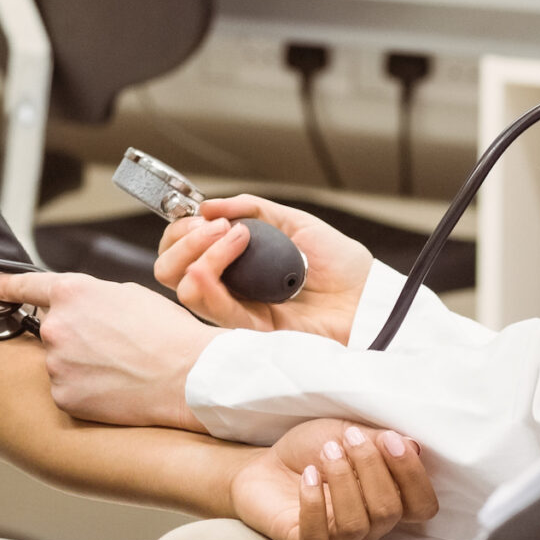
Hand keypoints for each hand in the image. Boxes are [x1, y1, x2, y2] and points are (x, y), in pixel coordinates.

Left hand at [0, 270, 219, 429]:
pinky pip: (68, 390)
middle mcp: (56, 326)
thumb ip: (92, 298)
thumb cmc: (168, 333)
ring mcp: (56, 364)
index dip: (2, 286)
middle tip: (111, 346)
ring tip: (120, 367)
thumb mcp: (129, 295)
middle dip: (75, 337)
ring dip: (82, 365)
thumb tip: (81, 308)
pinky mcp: (64, 396)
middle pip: (52, 331)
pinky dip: (86, 390)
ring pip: (61, 363)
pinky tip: (114, 387)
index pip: (25, 287)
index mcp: (72, 293)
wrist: (187, 376)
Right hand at [156, 196, 371, 340]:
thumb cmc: (340, 265)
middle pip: (169, 272)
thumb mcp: (294, 222)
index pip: (181, 251)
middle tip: (212, 226)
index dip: (182, 229)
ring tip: (234, 234)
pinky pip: (215, 308)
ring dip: (199, 251)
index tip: (203, 213)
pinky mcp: (252, 333)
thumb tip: (207, 207)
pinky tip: (237, 246)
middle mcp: (229, 290)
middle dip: (180, 240)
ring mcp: (237, 311)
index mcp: (234, 265)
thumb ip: (252, 209)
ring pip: (185, 288)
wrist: (370, 297)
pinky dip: (213, 273)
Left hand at [229, 418, 438, 539]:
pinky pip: (316, 534)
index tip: (391, 440)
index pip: (421, 506)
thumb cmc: (310, 450)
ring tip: (328, 451)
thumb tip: (413, 446)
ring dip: (343, 481)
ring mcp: (336, 537)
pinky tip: (307, 475)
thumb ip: (379, 442)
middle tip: (349, 439)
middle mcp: (368, 525)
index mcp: (387, 499)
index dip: (413, 476)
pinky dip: (312, 501)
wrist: (263, 463)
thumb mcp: (347, 432)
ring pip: (356, 525)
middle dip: (371, 467)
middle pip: (388, 512)